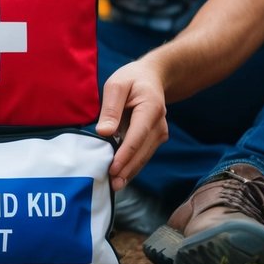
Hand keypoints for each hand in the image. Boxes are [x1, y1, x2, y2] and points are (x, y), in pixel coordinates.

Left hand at [95, 59, 168, 189]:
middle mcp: (159, 124)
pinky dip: (132, 166)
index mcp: (150, 108)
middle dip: (127, 169)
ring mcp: (159, 133)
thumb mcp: (116, 85)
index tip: (113, 169)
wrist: (151, 78)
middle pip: (142, 151)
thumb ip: (110, 108)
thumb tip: (104, 132)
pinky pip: (143, 154)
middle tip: (112, 185)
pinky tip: (121, 177)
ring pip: (144, 156)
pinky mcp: (155, 139)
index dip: (125, 154)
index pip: (137, 136)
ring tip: (115, 186)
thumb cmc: (131, 79)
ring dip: (130, 171)